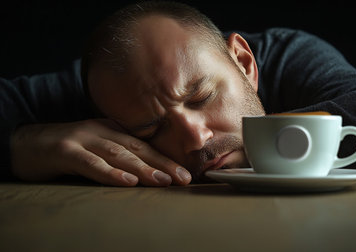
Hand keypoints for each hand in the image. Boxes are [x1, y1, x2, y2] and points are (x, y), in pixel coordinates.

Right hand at [10, 119, 191, 185]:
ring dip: (143, 168)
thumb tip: (145, 174)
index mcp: (110, 131)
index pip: (143, 146)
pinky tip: (127, 181)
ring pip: (118, 155)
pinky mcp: (65, 151)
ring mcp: (83, 140)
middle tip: (184, 178)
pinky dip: (110, 173)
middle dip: (162, 164)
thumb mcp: (95, 149)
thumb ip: (117, 156)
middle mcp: (100, 132)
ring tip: (164, 181)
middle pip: (136, 149)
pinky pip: (91, 163)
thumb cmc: (65, 150)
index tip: (185, 173)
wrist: (24, 142)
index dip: (165, 159)